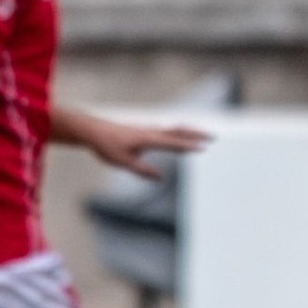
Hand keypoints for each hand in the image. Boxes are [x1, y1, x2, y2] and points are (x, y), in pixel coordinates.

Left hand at [79, 116, 212, 178]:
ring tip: (203, 135)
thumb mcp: (123, 163)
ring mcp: (149, 129)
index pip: (174, 143)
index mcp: (149, 139)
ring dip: (190, 131)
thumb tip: (159, 179)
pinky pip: (168, 130)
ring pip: (175, 128)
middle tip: (213, 136)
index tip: (204, 149)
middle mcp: (152, 132)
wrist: (94, 130)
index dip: (189, 146)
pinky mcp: (145, 130)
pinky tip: (181, 136)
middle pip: (180, 131)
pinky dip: (180, 132)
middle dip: (197, 134)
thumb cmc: (107, 146)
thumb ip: (143, 171)